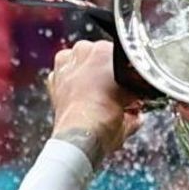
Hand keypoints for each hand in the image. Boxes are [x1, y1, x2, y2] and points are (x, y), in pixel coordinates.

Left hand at [48, 40, 140, 166]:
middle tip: (113, 91)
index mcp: (105, 52)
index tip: (128, 86)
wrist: (80, 138)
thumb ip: (135, 112)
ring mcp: (65, 64)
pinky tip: (78, 97)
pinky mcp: (52, 79)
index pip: (121, 56)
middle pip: (97, 54)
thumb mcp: (130, 119)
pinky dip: (69, 83)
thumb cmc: (105, 123)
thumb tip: (136, 115)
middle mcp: (83, 51)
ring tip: (95, 92)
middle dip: (104, 70)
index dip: (126, 72)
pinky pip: (62, 74)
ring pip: (79, 59)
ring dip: (86, 71)